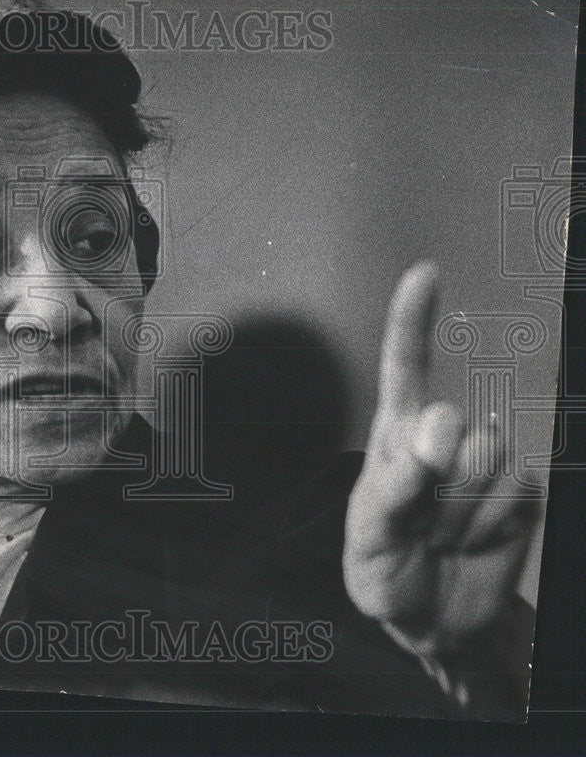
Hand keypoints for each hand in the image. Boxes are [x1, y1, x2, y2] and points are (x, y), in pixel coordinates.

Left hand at [343, 262, 540, 663]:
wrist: (436, 618)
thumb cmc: (387, 567)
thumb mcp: (371, 534)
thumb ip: (397, 483)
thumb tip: (440, 430)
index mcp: (396, 437)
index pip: (406, 369)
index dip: (415, 321)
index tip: (424, 276)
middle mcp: (444, 439)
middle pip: (458, 427)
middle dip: (439, 478)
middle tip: (420, 522)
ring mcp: (487, 463)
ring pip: (490, 461)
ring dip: (461, 512)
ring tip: (440, 535)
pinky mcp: (522, 494)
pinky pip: (518, 495)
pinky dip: (491, 529)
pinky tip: (472, 543)